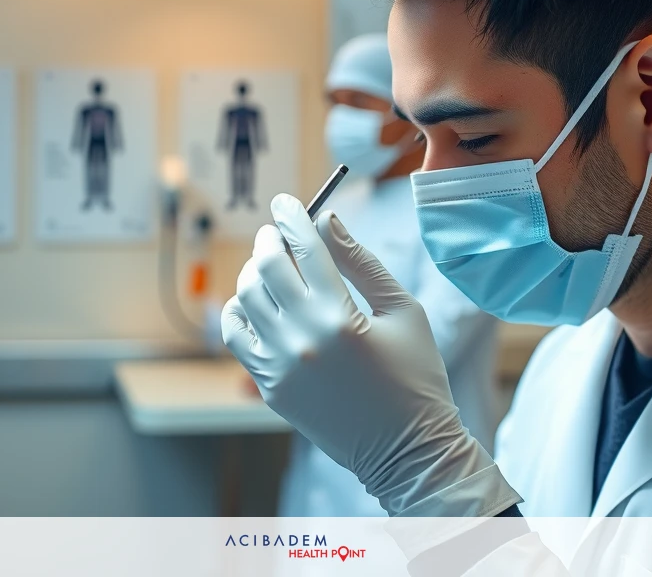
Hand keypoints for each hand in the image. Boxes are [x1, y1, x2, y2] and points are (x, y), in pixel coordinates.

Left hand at [222, 194, 518, 516]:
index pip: (304, 247)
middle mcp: (302, 339)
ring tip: (272, 266)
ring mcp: (280, 366)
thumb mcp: (402, 312)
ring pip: (246, 297)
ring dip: (255, 271)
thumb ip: (361, 262)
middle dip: (270, 238)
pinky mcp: (270, 388)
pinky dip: (238, 310)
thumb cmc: (416, 377)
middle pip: (267, 266)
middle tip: (278, 231)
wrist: (407, 452)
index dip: (291, 215)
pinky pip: (235, 336)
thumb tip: (327, 220)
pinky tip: (256, 302)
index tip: (285, 200)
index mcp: (340, 316)